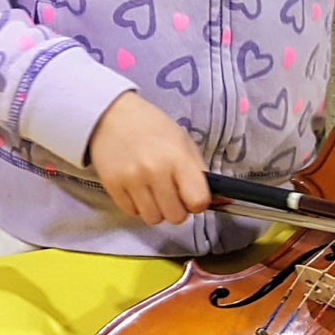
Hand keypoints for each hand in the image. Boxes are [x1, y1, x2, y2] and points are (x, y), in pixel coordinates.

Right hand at [88, 92, 211, 224]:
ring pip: (153, 219)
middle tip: (170, 192)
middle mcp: (155, 172)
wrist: (111, 115)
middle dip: (176, 208)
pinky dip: (137, 205)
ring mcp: (131, 180)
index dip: (197, 202)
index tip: (191, 195)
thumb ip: (199, 172)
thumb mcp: (183, 142)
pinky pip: (132, 213)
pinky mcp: (112, 186)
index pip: (198, 201)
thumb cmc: (152, 127)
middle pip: (176, 217)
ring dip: (156, 209)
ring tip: (152, 191)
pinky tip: (136, 188)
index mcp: (177, 158)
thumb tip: (222, 201)